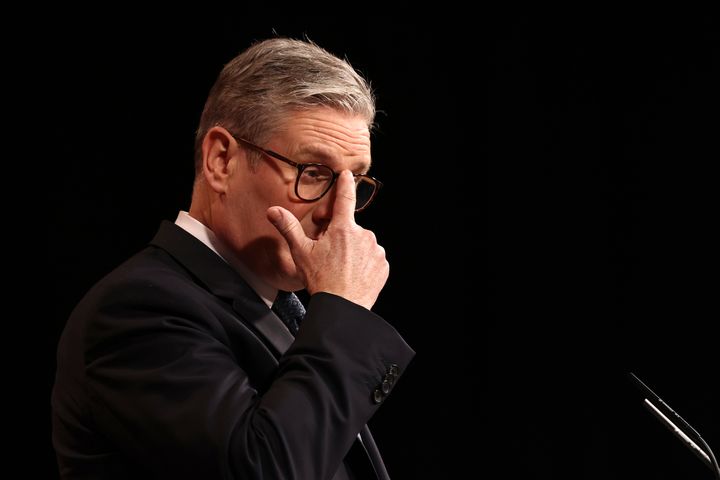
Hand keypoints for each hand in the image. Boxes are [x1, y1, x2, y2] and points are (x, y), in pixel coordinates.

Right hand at [267, 170, 388, 309]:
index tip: (347, 174)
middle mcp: (363, 235)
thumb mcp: (301, 252)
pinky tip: (353, 274)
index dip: (345, 184)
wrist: (342, 307)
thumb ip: (288, 228)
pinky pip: (373, 259)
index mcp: (343, 228)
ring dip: (354, 251)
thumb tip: (273, 211)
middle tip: (330, 255)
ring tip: (341, 268)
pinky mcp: (382, 265)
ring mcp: (375, 250)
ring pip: (363, 244)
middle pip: (351, 229)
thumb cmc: (321, 280)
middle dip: (342, 237)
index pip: (345, 198)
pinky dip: (364, 264)